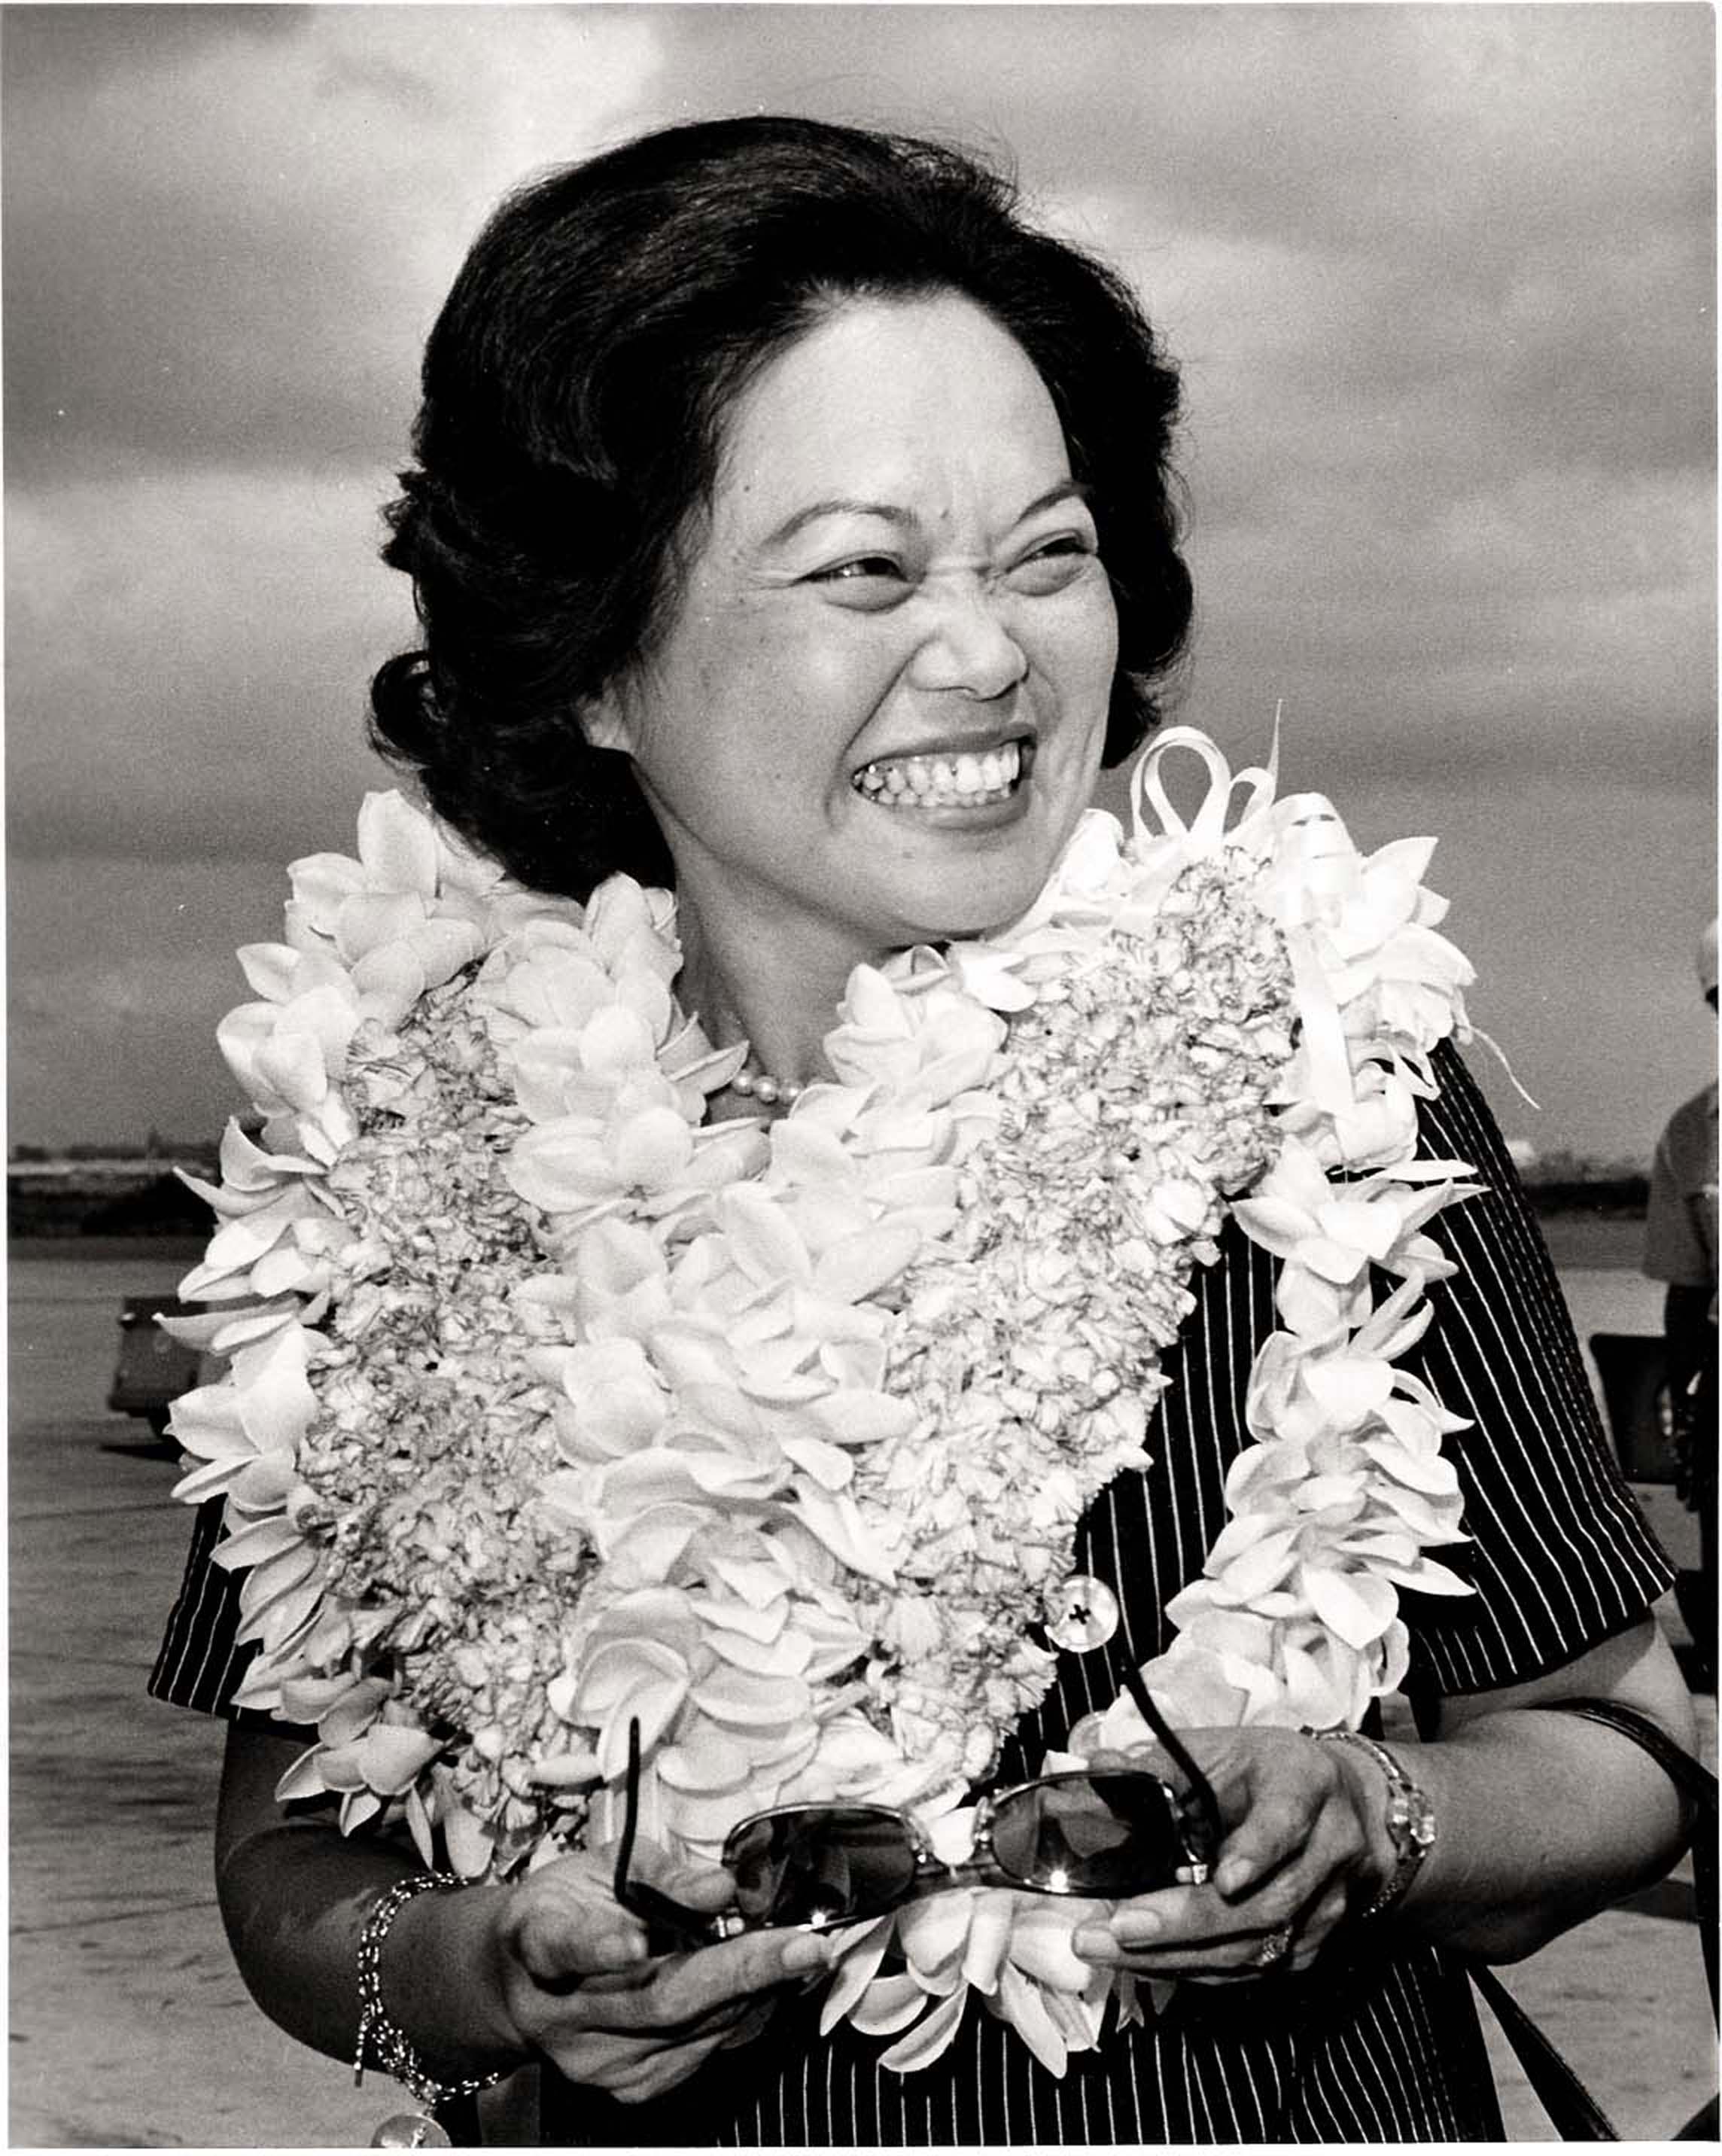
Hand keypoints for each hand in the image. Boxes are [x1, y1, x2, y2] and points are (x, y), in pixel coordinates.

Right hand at [482, 1838, 832, 2100]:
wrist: (518, 1984)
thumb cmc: (568, 1909)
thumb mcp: (603, 1866)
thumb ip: (662, 1875)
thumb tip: (721, 1888)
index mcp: (540, 1940)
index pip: (565, 1947)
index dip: (600, 1946)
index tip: (636, 1940)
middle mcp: (563, 2013)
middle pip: (655, 2000)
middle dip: (739, 1972)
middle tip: (802, 1947)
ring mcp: (595, 2060)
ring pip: (688, 2032)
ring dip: (751, 1991)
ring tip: (792, 1955)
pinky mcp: (626, 2086)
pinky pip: (698, 2052)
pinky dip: (736, 2013)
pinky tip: (756, 1984)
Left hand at [1070, 1727, 1387, 1979]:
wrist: (1346, 1809)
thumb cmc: (1266, 1774)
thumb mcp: (1223, 1749)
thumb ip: (1163, 1763)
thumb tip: (1099, 1767)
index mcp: (1305, 1785)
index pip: (1287, 1821)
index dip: (1259, 1851)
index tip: (1226, 1880)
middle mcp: (1328, 1851)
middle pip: (1267, 1902)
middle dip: (1188, 1921)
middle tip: (1118, 1927)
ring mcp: (1325, 1907)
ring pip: (1258, 1947)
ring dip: (1177, 1954)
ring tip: (1107, 1948)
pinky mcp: (1311, 1948)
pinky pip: (1250, 1969)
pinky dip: (1191, 1968)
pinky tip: (1139, 1961)